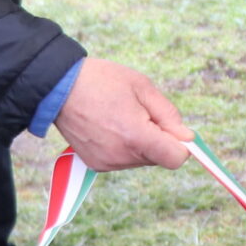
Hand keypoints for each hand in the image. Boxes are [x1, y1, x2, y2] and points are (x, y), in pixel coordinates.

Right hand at [54, 57, 192, 168]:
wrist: (58, 87)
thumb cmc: (102, 81)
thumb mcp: (142, 87)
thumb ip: (168, 114)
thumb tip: (186, 138)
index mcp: (136, 137)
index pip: (175, 158)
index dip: (180, 144)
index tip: (172, 128)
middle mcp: (121, 156)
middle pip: (159, 157)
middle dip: (158, 138)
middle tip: (138, 112)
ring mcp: (106, 163)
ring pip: (141, 159)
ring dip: (140, 142)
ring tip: (119, 117)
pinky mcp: (95, 164)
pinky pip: (123, 159)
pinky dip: (123, 146)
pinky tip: (109, 126)